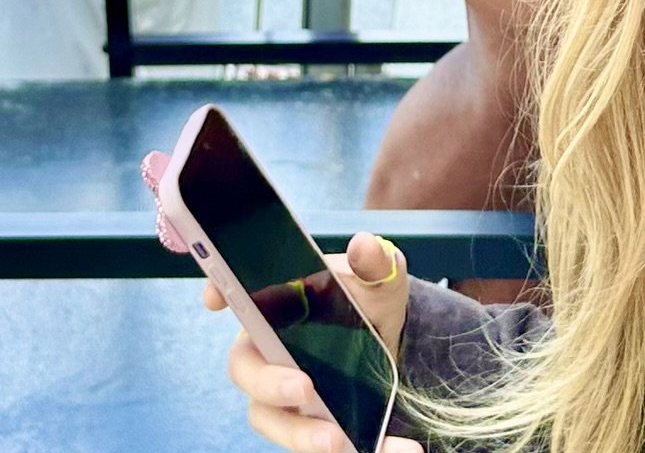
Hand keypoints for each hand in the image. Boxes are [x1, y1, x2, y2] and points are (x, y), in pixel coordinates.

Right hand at [204, 232, 418, 451]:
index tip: (214, 297)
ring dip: (301, 435)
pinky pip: (312, 446)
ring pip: (272, 420)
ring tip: (337, 441)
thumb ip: (374, 262)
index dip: (220, 292)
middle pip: (248, 371)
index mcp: (277, 305)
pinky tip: (397, 450)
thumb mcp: (381, 280)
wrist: (392, 345)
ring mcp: (283, 395)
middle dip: (270, 384)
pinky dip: (350, 451)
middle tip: (304, 388)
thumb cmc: (370, 302)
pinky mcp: (307, 426)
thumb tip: (363, 244)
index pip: (237, 298)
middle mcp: (269, 352)